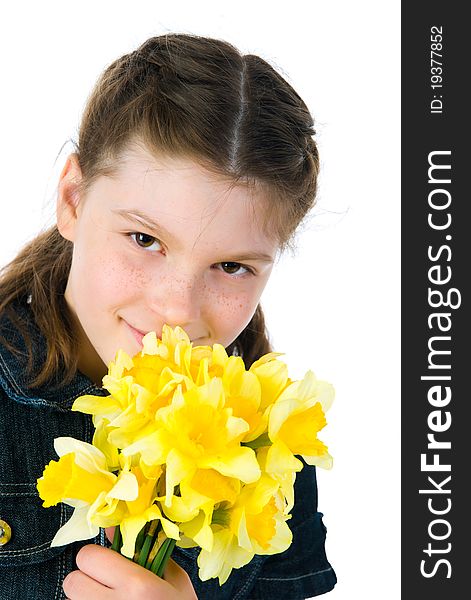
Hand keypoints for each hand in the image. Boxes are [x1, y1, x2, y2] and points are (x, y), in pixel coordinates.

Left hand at [63, 543, 197, 598]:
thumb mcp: (175, 582)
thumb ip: (146, 552)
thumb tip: (115, 530)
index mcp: (136, 586)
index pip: (88, 556)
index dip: (97, 556)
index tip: (108, 562)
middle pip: (72, 581)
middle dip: (86, 578)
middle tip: (105, 583)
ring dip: (86, 597)